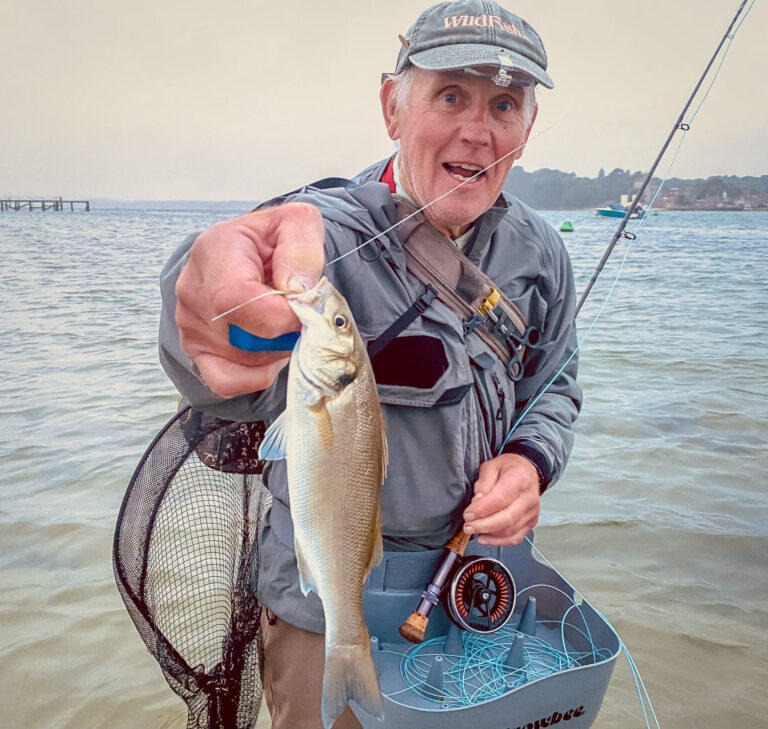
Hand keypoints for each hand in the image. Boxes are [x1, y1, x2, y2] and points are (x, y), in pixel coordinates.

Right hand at [175, 202, 324, 397]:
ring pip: (243, 360)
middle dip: (283, 332)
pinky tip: (269, 352)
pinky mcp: (196, 351)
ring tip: (279, 322)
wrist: (251, 255)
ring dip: (275, 350)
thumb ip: (303, 249)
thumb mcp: (298, 224)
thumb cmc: (274, 241)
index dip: (277, 314)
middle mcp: (193, 289)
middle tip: (296, 314)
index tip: (301, 309)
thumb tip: (296, 290)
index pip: (233, 297)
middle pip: (242, 335)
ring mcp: (190, 323)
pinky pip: (227, 382)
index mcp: (215, 250)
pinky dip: (257, 374)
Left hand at [462, 454, 540, 545]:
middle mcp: (529, 498)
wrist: (527, 470)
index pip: (500, 499)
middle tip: (468, 526)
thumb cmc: (509, 468)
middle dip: (483, 525)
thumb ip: (483, 483)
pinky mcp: (531, 522)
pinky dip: (499, 541)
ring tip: (473, 530)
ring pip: (510, 530)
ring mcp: (532, 512)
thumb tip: (477, 501)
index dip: (482, 509)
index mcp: (519, 480)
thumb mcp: (491, 466)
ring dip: (489, 534)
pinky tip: (485, 538)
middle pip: (506, 518)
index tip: (468, 514)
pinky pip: (516, 537)